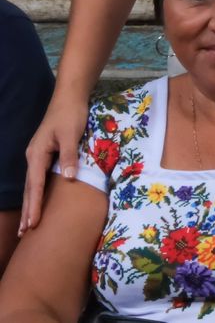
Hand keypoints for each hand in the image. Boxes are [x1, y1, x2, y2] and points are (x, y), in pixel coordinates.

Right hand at [21, 95, 86, 232]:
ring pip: (32, 185)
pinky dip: (37, 193)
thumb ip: (70, 156)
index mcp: (37, 154)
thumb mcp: (72, 134)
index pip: (35, 185)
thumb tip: (68, 179)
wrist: (69, 98)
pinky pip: (38, 178)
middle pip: (29, 189)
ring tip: (27, 225)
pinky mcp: (44, 154)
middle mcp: (33, 157)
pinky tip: (37, 202)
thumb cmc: (71, 115)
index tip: (32, 223)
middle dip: (27, 211)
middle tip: (24, 233)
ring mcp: (37, 156)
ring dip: (30, 204)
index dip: (35, 205)